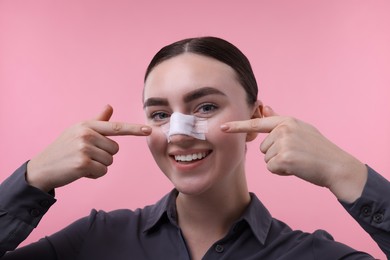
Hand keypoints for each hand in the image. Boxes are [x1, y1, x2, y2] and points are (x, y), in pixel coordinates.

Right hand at [26, 105, 151, 191]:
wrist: (42, 168)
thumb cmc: (63, 149)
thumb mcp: (78, 131)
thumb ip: (96, 121)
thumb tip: (109, 107)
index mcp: (87, 125)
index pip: (116, 127)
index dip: (134, 129)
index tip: (149, 129)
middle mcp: (86, 134)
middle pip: (115, 149)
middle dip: (104, 155)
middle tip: (85, 155)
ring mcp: (84, 148)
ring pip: (110, 161)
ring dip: (98, 166)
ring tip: (81, 163)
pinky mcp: (83, 163)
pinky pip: (102, 171)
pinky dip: (94, 174)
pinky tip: (81, 171)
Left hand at [220, 106, 366, 202]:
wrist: (337, 166)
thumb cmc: (318, 150)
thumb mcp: (300, 129)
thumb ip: (280, 121)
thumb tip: (266, 109)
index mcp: (287, 121)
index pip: (257, 123)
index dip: (237, 127)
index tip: (222, 127)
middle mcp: (283, 129)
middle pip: (263, 148)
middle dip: (276, 155)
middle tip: (297, 155)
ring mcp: (284, 142)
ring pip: (267, 159)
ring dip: (280, 164)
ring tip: (298, 161)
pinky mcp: (285, 157)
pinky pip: (272, 168)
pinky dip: (282, 172)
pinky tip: (297, 168)